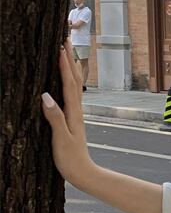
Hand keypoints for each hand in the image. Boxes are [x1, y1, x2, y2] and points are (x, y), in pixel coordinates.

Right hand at [41, 41, 94, 187]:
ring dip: (70, 67)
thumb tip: (46, 96)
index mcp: (73, 112)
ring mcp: (76, 114)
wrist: (83, 173)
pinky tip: (65, 80)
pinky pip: (71, 94)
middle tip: (65, 39)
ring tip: (66, 51)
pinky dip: (69, 81)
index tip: (60, 47)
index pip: (69, 83)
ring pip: (74, 85)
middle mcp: (77, 110)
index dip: (64, 65)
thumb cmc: (70, 159)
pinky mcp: (73, 119)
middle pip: (74, 79)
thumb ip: (55, 118)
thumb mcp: (61, 139)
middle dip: (69, 58)